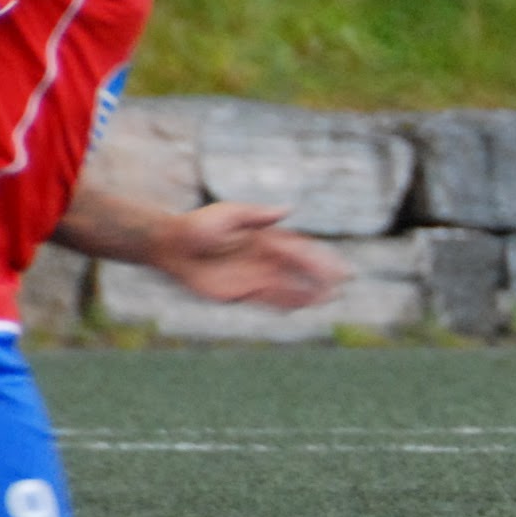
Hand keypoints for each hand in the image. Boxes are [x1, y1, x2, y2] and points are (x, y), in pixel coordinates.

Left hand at [149, 201, 348, 310]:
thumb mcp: (228, 214)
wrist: (171, 247)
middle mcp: (262, 258)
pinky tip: (304, 306)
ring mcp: (253, 275)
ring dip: (308, 293)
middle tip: (343, 282)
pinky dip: (287, 302)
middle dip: (320, 275)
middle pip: (298, 269)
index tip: (334, 263)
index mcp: (262, 237)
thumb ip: (258, 215)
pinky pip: (269, 300)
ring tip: (330, 298)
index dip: (318, 257)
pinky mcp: (240, 292)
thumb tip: (289, 210)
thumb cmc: (197, 226)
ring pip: (287, 287)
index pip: (297, 248)